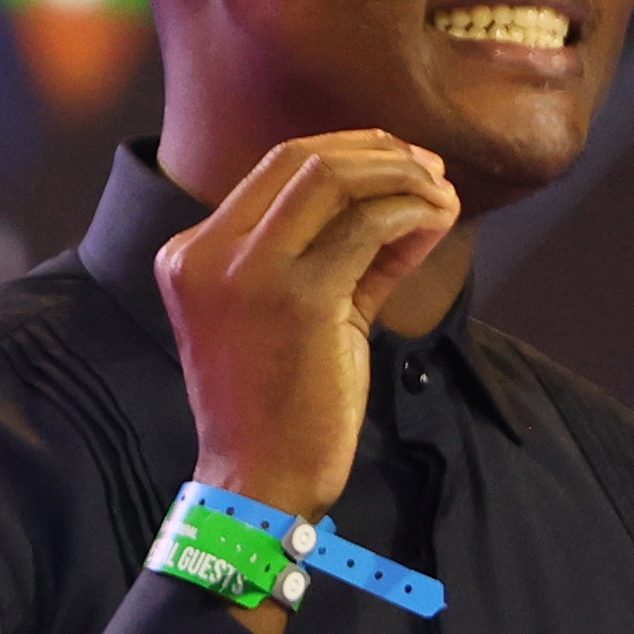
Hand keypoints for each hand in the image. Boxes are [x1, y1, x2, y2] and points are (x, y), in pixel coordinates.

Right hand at [152, 133, 461, 583]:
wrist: (259, 483)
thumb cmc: (280, 406)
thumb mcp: (295, 314)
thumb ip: (336, 253)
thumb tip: (407, 199)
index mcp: (191, 253)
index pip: (274, 167)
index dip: (346, 150)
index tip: (398, 160)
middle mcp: (208, 253)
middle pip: (301, 158)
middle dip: (377, 151)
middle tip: (429, 167)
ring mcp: (247, 272)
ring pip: (335, 180)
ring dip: (402, 177)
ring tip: (442, 194)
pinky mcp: (296, 298)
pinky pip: (368, 226)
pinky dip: (412, 214)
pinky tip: (440, 223)